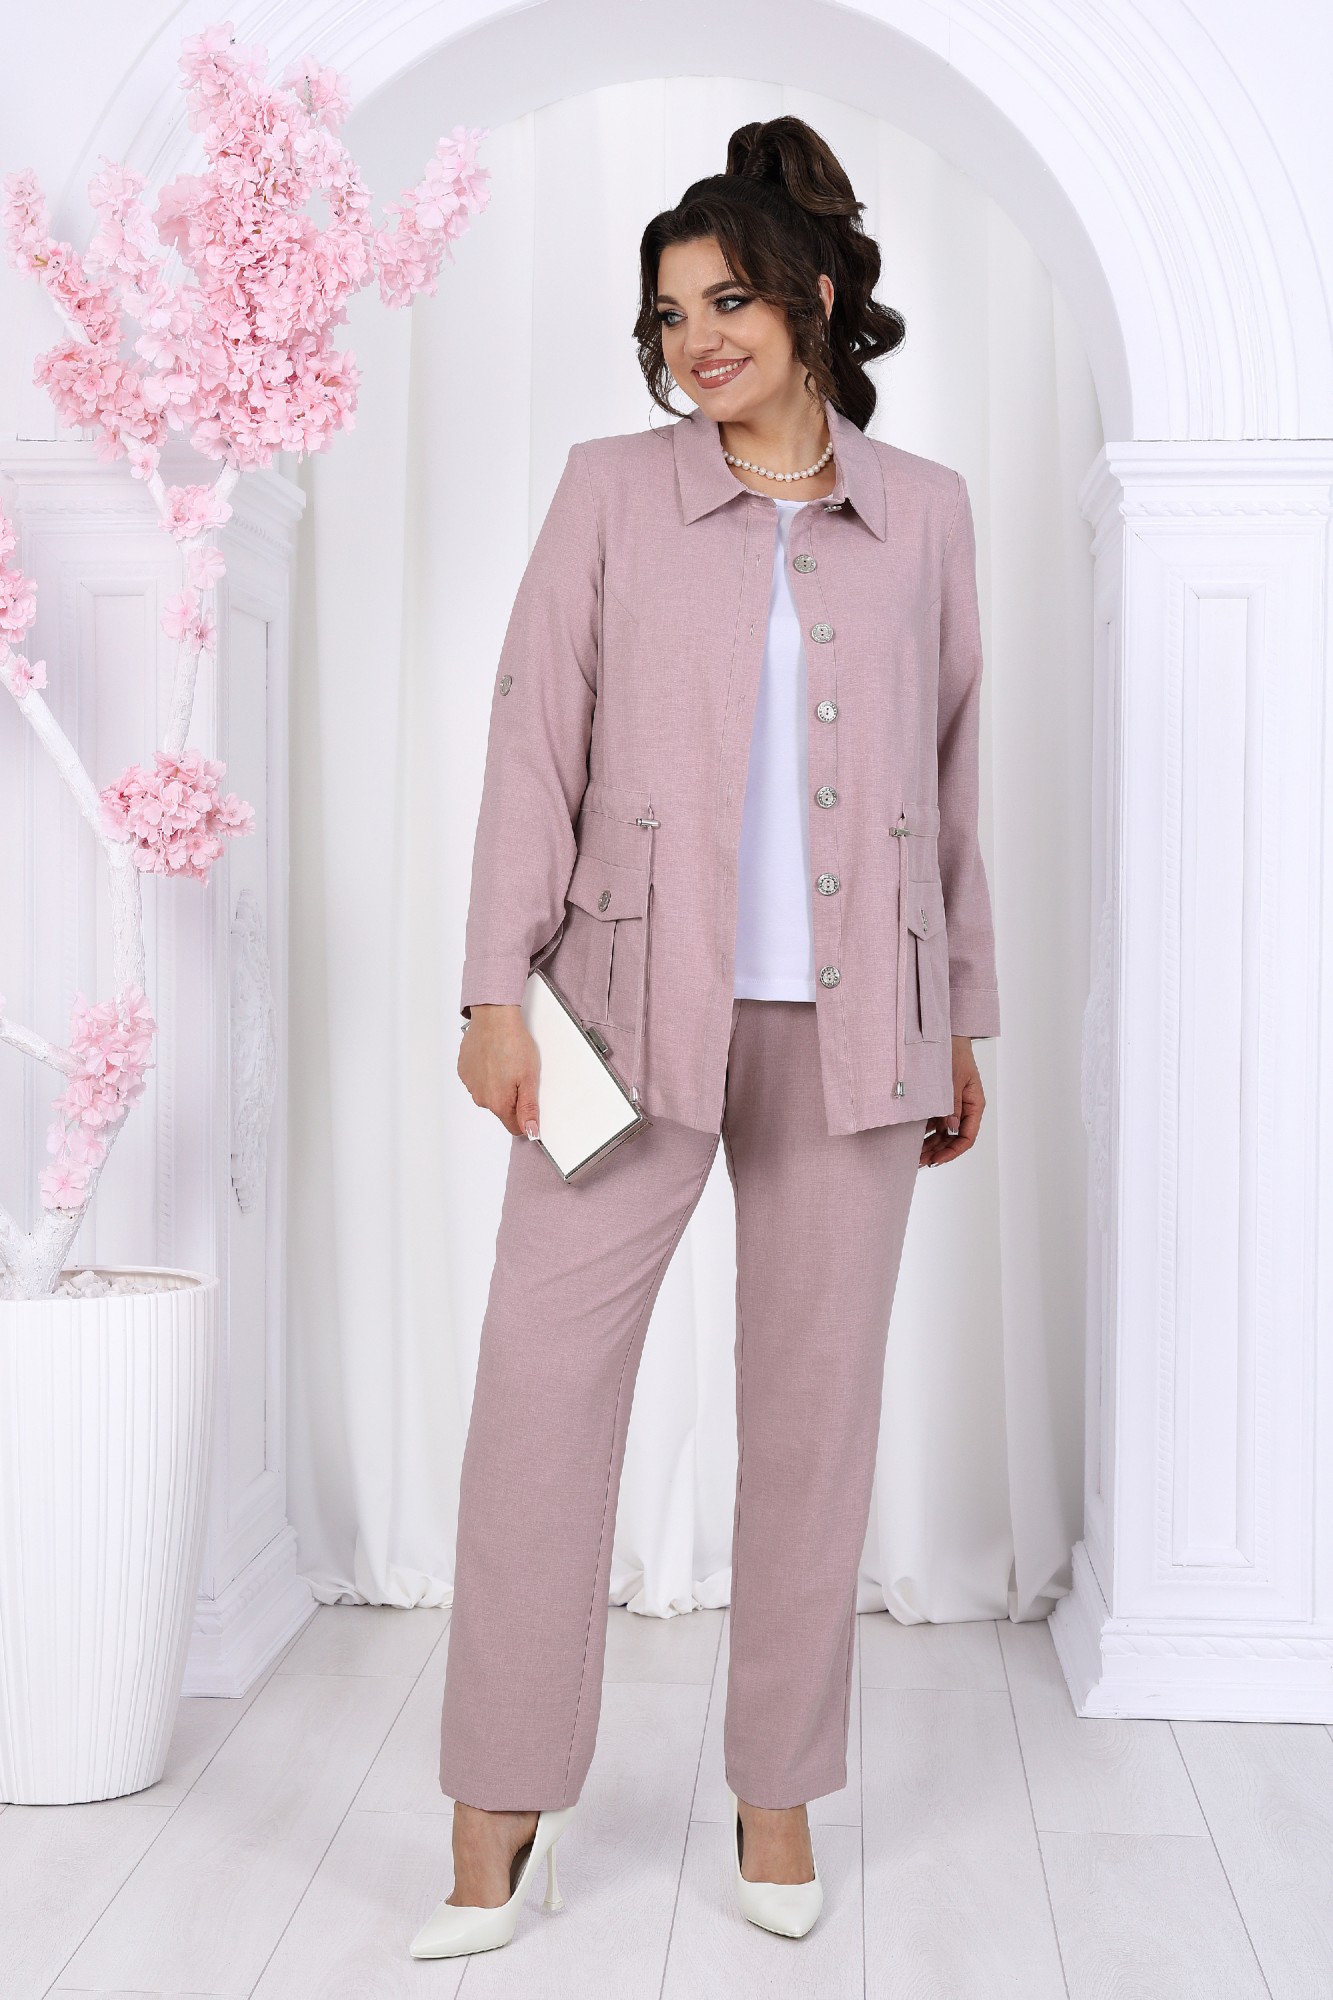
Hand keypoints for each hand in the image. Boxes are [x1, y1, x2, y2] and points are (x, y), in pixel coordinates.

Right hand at [457, 1004, 541, 1138]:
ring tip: (506, 1062)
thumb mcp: (530, 1078)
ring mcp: (470, 1084)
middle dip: (512, 1097)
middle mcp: (480, 1098)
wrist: (494, 1018)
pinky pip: (478, 1079)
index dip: (525, 1118)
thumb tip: (530, 1132)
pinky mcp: (464, 1070)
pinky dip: (486, 1072)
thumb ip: (529, 1108)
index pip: (514, 1127)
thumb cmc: (514, 1044)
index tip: (529, 1101)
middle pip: (501, 1109)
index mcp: (498, 1103)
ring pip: (489, 1093)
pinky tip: (493, 1057)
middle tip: (520, 1074)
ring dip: (498, 1084)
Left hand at [920, 1035, 985, 1165]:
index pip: (967, 1137)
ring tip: (913, 1156)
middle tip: (919, 1162)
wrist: (943, 1035)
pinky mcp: (940, 1102)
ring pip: (943, 1133)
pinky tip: (912, 1140)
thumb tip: (951, 1127)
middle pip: (953, 1139)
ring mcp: (952, 1106)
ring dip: (930, 1145)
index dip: (953, 1152)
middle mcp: (964, 1109)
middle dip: (938, 1152)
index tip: (936, 1159)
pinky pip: (934, 1123)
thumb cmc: (953, 1053)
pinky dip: (924, 1133)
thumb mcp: (953, 1079)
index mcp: (974, 1105)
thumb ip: (951, 1104)